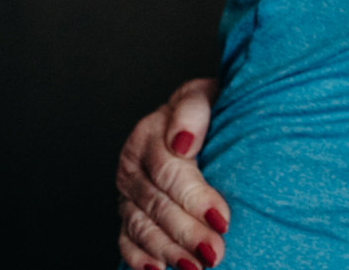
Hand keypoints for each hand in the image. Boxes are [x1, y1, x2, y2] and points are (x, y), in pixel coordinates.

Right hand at [116, 78, 229, 269]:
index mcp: (150, 134)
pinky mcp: (128, 210)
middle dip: (187, 232)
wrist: (200, 115)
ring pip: (141, 226)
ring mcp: (128, 190)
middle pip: (156, 204)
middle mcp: (133, 164)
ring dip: (168, 250)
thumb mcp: (204, 95)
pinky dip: (140, 257)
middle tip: (214, 253)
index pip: (169, 171)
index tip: (222, 219)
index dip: (195, 198)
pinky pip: (126, 239)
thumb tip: (183, 141)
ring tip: (195, 268)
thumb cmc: (209, 105)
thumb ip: (193, 112)